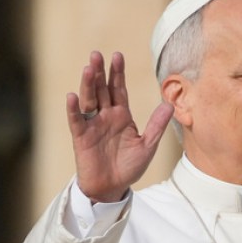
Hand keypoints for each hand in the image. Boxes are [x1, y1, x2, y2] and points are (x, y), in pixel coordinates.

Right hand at [66, 51, 173, 202]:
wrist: (112, 187)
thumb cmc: (129, 167)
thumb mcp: (147, 146)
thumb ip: (156, 125)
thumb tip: (169, 104)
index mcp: (121, 115)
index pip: (119, 89)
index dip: (117, 73)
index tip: (117, 56)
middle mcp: (105, 116)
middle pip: (102, 90)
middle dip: (100, 72)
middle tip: (97, 54)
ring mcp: (92, 125)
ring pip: (89, 100)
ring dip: (88, 85)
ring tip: (88, 68)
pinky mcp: (81, 137)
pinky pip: (76, 120)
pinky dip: (73, 109)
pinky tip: (72, 96)